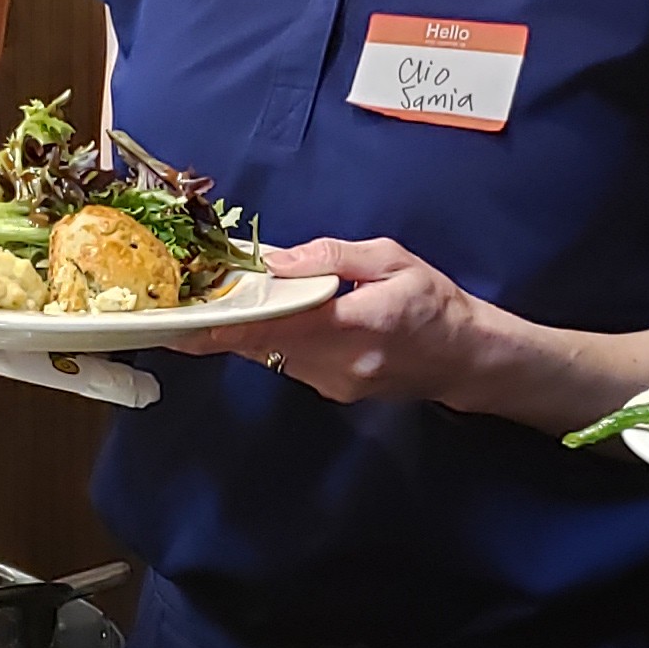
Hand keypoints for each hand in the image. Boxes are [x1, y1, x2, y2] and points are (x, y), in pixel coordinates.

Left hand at [167, 239, 478, 405]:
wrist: (467, 358)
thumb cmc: (435, 302)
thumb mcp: (392, 259)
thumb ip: (334, 257)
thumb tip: (277, 261)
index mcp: (358, 324)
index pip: (278, 326)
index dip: (227, 326)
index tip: (185, 323)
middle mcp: (340, 364)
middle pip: (263, 344)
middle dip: (222, 324)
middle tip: (181, 307)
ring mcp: (335, 383)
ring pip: (271, 354)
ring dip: (246, 330)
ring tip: (221, 303)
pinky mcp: (333, 390)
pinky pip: (288, 361)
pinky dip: (272, 339)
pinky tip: (270, 318)